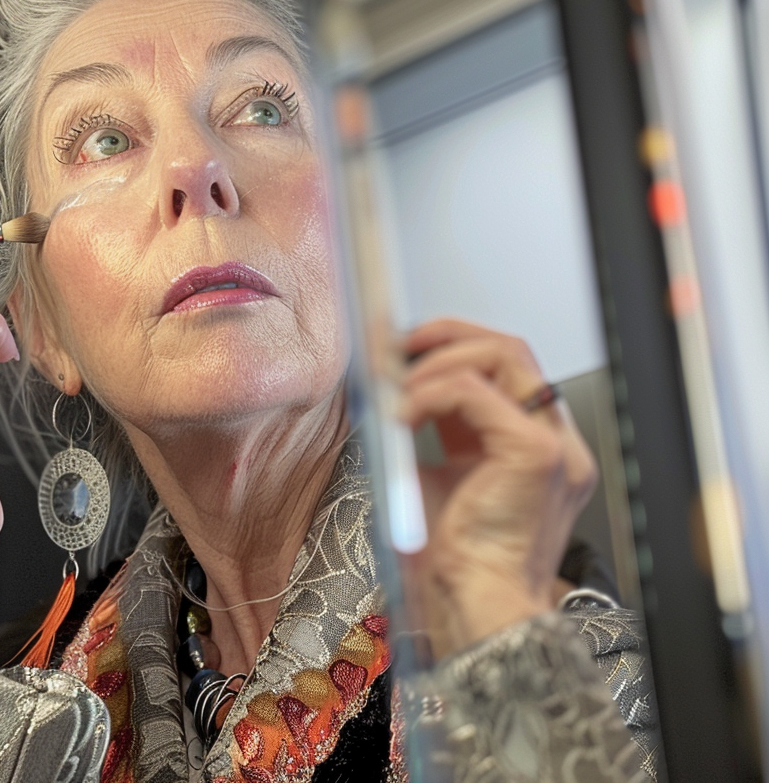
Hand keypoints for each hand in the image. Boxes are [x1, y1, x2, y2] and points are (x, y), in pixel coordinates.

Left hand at [398, 318, 596, 657]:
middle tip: (394, 346)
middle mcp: (555, 439)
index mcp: (532, 443)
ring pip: (501, 354)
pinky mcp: (535, 454)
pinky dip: (428, 392)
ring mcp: (554, 444)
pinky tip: (402, 415)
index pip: (505, 366)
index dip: (452, 346)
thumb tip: (388, 379)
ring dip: (434, 360)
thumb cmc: (454, 557)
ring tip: (394, 384)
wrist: (473, 608)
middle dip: (445, 335)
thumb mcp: (433, 472)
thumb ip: (426, 425)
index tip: (405, 347)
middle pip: (510, 348)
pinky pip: (474, 390)